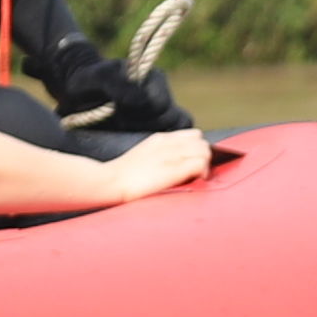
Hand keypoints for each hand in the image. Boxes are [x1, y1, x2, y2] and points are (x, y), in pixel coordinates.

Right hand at [105, 134, 219, 203]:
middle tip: (196, 172)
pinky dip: (203, 172)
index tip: (191, 162)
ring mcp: (173, 154)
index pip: (192, 135)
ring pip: (205, 150)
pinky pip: (202, 163)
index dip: (195, 148)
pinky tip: (195, 180)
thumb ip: (158, 155)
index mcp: (160, 139)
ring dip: (205, 163)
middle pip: (201, 141)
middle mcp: (169, 143)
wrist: (110, 181)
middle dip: (202, 156)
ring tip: (196, 176)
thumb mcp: (141, 156)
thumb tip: (169, 164)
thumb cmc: (121, 176)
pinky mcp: (176, 168)